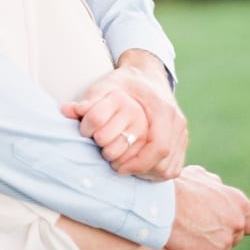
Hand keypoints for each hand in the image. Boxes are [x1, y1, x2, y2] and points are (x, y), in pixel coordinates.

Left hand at [62, 51, 187, 178]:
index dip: (138, 163)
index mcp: (163, 109)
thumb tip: (67, 110)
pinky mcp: (182, 141)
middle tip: (118, 169)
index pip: (159, 146)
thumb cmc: (126, 83)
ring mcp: (182, 132)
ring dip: (147, 174)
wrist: (147, 75)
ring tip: (127, 169)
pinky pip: (173, 167)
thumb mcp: (108, 84)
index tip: (117, 167)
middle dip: (140, 170)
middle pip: (165, 161)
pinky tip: (139, 169)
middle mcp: (177, 121)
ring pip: (169, 168)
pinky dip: (155, 173)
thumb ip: (90, 99)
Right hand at [163, 165, 249, 249]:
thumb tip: (218, 186)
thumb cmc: (178, 188)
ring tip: (193, 235)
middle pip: (235, 238)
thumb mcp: (201, 175)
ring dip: (211, 246)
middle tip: (202, 229)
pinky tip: (190, 245)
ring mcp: (226, 241)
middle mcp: (237, 223)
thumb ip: (215, 184)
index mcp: (240, 203)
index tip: (227, 226)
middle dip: (221, 235)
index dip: (238, 226)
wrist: (161, 205)